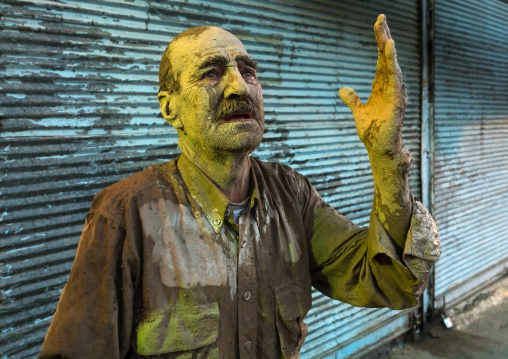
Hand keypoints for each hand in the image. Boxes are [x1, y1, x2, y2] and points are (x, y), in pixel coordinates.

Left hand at [339, 14, 407, 156]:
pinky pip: (395, 79)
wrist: (381, 149)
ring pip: (392, 66)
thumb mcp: (359, 112)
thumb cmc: (373, 132)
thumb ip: (352, 99)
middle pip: (387, 57)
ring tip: (384, 33)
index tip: (378, 24)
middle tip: (380, 18)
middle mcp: (391, 86)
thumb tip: (342, 89)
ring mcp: (395, 93)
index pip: (381, 59)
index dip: (380, 42)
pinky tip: (389, 51)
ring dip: (388, 49)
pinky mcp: (397, 101)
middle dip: (384, 38)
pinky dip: (392, 64)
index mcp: (381, 86)